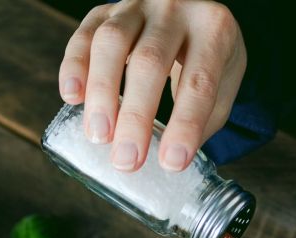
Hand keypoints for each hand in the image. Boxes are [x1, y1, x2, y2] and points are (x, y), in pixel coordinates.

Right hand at [59, 0, 245, 171]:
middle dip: (136, 117)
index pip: (199, 82)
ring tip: (99, 135)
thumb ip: (203, 119)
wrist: (195, 12)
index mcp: (214, 29)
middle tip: (126, 160)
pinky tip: (72, 97)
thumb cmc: (212, 59)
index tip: (171, 163)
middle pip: (150, 62)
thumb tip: (170, 159)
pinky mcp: (107, 8)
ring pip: (111, 42)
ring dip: (101, 93)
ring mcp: (138, 4)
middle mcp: (176, 8)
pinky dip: (75, 66)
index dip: (185, 125)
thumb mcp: (224, 86)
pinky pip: (85, 33)